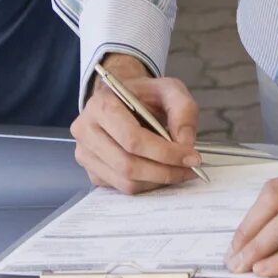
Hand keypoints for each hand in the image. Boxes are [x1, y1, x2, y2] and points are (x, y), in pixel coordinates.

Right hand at [70, 52, 202, 193]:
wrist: (123, 100)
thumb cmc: (145, 95)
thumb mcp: (170, 89)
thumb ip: (183, 110)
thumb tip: (185, 144)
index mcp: (101, 105)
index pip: (132, 139)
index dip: (165, 152)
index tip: (192, 158)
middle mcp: (86, 130)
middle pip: (127, 164)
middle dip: (165, 171)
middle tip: (190, 169)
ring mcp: (85, 154)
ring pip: (125, 181)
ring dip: (158, 181)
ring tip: (179, 171)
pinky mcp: (92, 171)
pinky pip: (122, 188)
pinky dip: (147, 185)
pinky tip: (160, 172)